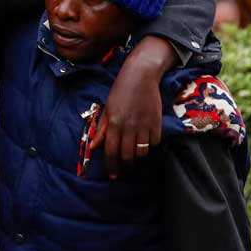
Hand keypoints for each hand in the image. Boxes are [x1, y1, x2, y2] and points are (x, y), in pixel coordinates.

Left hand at [90, 36, 177, 177]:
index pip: (111, 151)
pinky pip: (154, 142)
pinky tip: (146, 142)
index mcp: (113, 124)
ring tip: (135, 155)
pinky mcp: (157, 123)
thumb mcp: (107, 109)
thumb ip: (101, 129)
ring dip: (138, 156)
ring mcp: (144, 126)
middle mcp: (128, 127)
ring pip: (142, 152)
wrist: (140, 76)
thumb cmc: (120, 92)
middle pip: (127, 155)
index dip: (111, 165)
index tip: (112, 174)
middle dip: (125, 166)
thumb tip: (93, 146)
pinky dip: (150, 145)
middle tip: (124, 169)